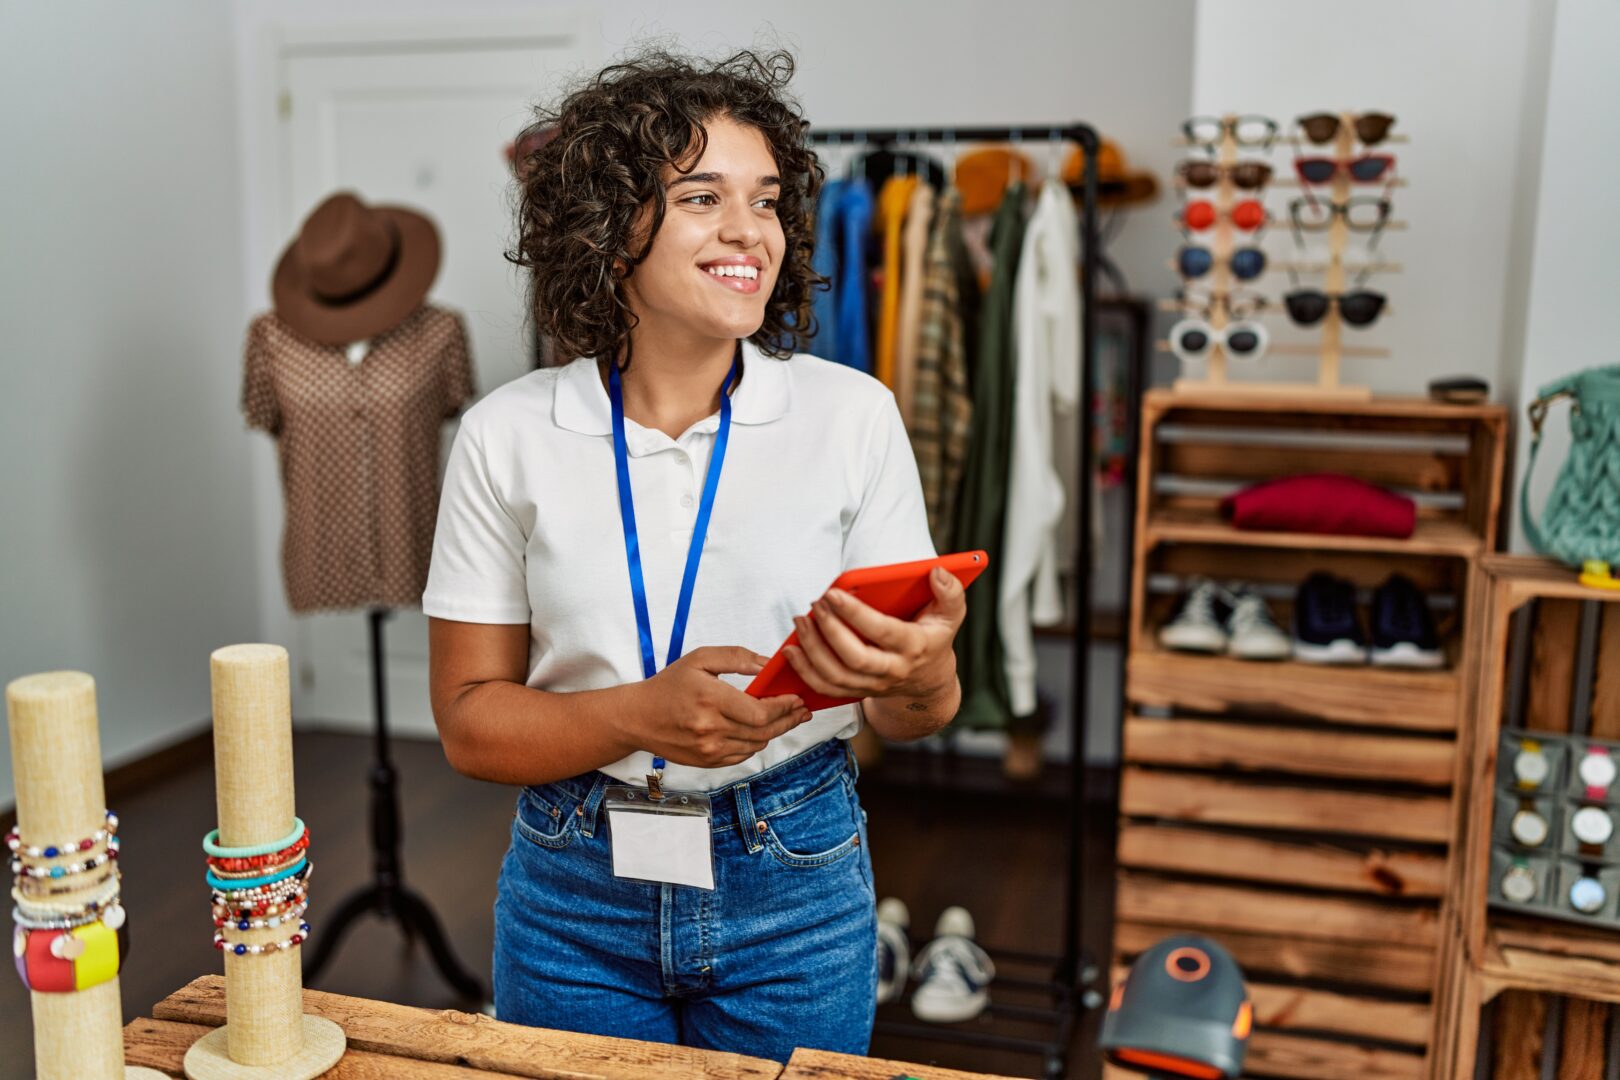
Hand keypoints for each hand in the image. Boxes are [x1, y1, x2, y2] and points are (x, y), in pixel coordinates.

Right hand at [628, 647, 810, 768]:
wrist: (639, 717)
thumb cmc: (669, 685)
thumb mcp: (700, 659)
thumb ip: (736, 657)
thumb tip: (767, 665)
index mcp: (710, 699)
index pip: (761, 712)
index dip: (784, 707)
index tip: (796, 698)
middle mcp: (711, 728)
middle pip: (764, 731)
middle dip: (788, 719)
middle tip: (801, 710)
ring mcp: (709, 749)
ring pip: (756, 744)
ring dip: (774, 731)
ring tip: (786, 718)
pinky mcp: (707, 761)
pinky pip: (743, 755)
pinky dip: (755, 742)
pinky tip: (760, 730)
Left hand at [784, 567, 966, 701]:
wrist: (929, 683)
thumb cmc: (935, 638)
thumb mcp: (951, 616)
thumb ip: (950, 592)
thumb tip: (937, 571)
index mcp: (914, 647)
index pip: (883, 632)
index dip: (856, 614)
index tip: (833, 593)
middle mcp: (892, 670)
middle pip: (855, 658)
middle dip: (830, 631)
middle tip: (813, 605)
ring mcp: (873, 685)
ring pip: (836, 676)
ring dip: (812, 651)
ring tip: (800, 621)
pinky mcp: (856, 692)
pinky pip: (826, 688)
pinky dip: (805, 671)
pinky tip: (791, 649)